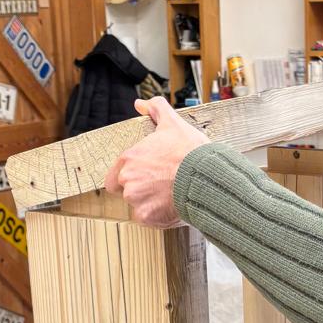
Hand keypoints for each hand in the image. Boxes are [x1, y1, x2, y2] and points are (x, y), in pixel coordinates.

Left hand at [103, 97, 208, 225]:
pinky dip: (159, 215)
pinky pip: (148, 219)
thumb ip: (156, 110)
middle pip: (125, 192)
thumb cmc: (191, 151)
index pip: (115, 176)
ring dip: (150, 203)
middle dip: (140, 191)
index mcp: (129, 158)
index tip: (147, 176)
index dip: (131, 177)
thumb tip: (140, 104)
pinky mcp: (147, 216)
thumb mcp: (173, 124)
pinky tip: (172, 205)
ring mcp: (136, 199)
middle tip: (161, 186)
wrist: (207, 176)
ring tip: (169, 195)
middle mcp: (127, 179)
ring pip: (137, 206)